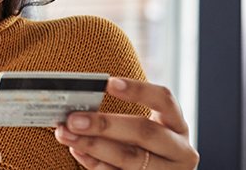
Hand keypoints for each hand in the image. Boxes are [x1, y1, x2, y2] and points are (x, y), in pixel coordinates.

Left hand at [54, 77, 198, 169]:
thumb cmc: (144, 147)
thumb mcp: (145, 130)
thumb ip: (120, 117)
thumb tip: (79, 105)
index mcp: (177, 125)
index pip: (164, 100)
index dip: (138, 90)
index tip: (108, 83)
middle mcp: (179, 150)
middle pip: (144, 132)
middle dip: (105, 125)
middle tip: (73, 119)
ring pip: (130, 158)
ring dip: (92, 145)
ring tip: (66, 134)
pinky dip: (94, 163)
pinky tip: (77, 151)